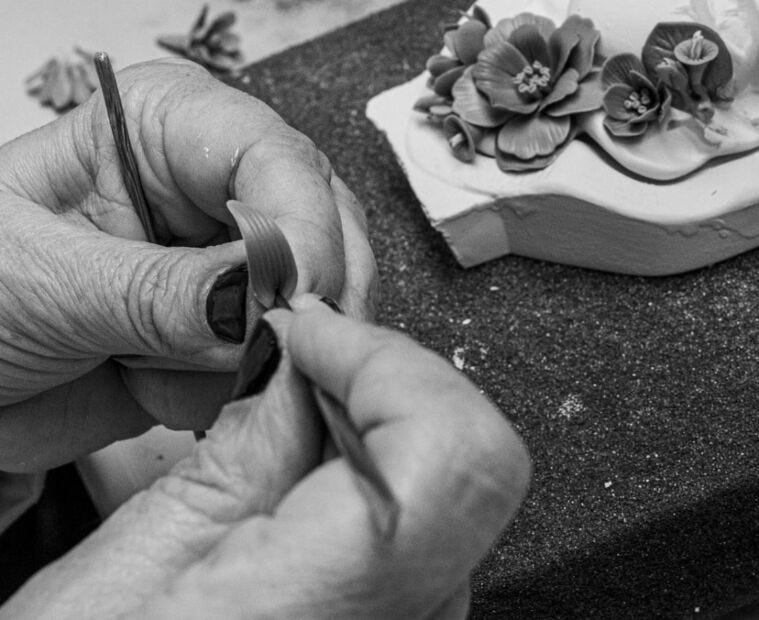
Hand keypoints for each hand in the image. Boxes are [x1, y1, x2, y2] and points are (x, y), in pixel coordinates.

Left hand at [0, 59, 375, 469]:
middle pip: (318, 217)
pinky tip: (163, 388)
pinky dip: (237, 391)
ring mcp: (222, 259)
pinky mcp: (225, 328)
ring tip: (177, 370)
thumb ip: (157, 290)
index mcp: (160, 128)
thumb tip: (259, 293)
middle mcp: (206, 186)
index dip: (297, 222)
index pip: (269, 153)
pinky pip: (276, 360)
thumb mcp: (45, 278)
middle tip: (269, 348)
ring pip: (314, 294)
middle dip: (299, 291)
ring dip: (262, 349)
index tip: (294, 295)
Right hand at [7, 302, 530, 619]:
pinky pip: (431, 521)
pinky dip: (375, 467)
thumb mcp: (129, 569)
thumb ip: (239, 452)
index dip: (387, 361)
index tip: (314, 336)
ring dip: (374, 416)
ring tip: (287, 414)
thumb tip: (298, 356)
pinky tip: (304, 478)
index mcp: (329, 613)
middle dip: (375, 376)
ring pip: (450, 477)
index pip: (453, 450)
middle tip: (293, 358)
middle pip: (460, 451)